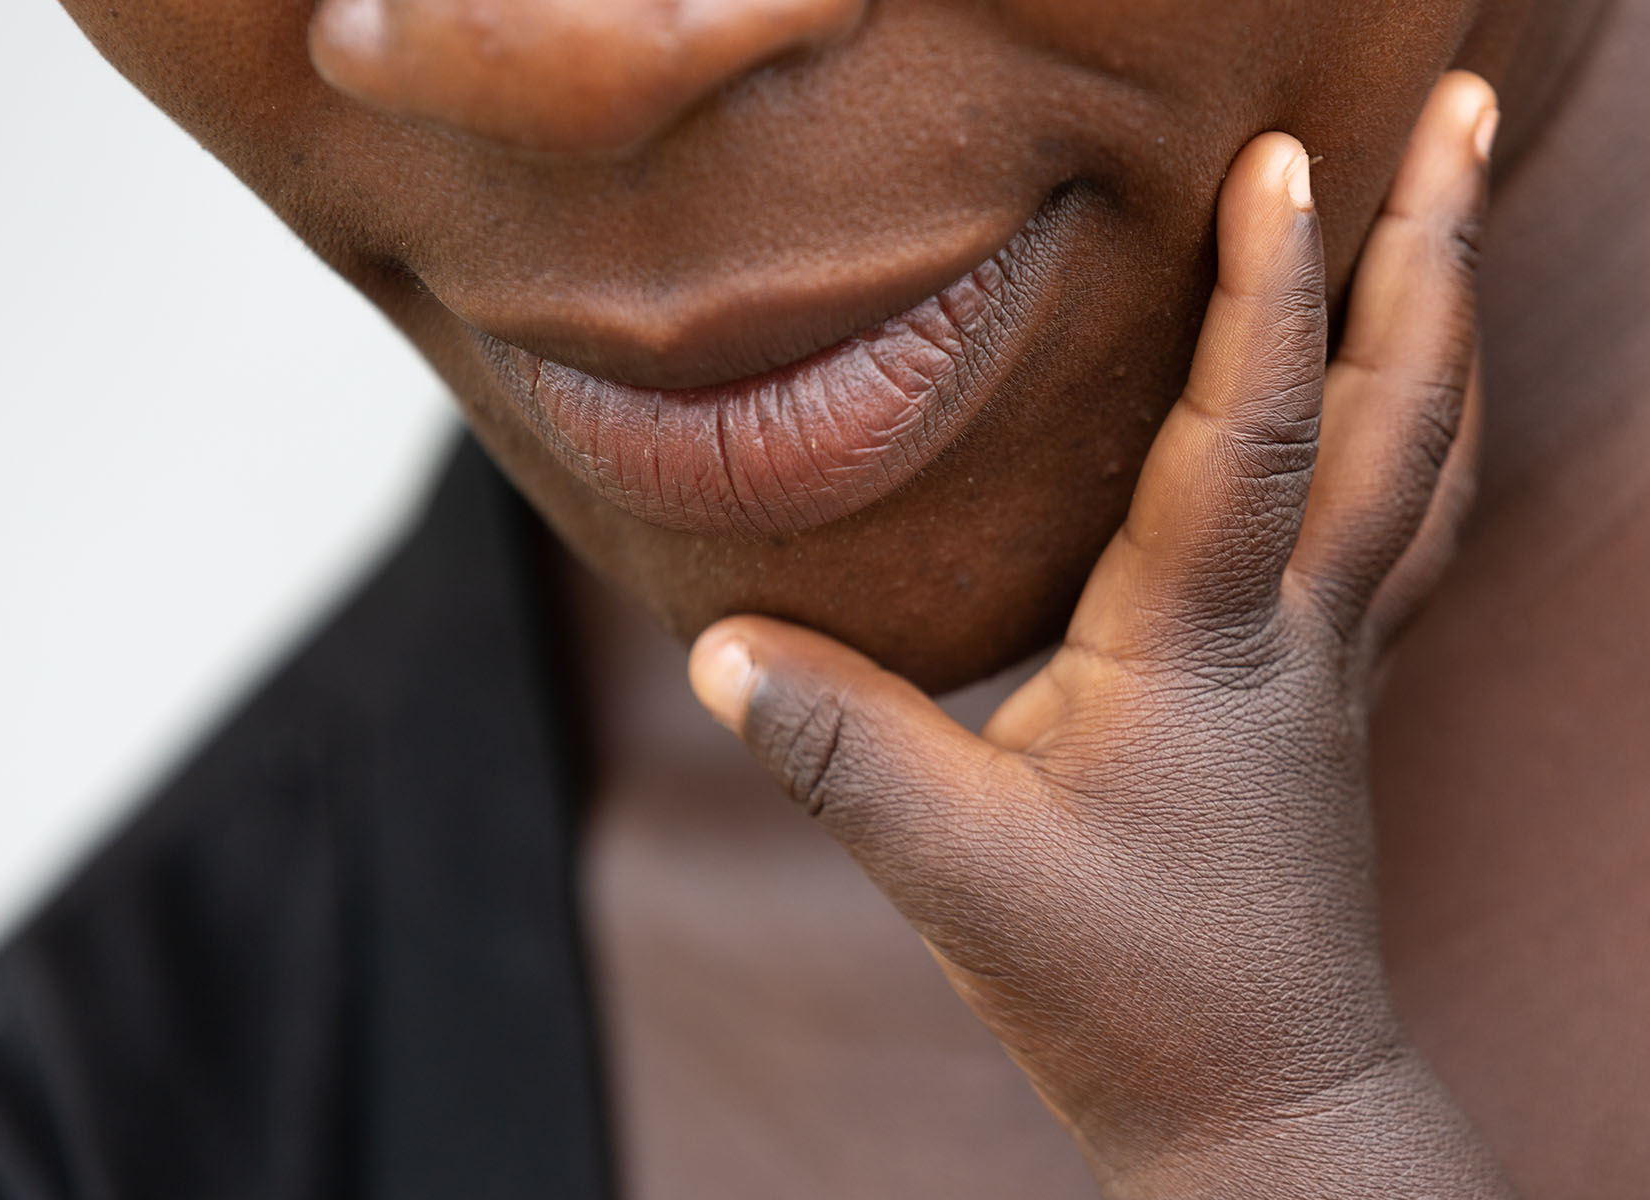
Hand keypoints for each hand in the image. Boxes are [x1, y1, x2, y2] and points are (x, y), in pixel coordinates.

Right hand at [688, 73, 1512, 1196]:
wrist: (1260, 1101)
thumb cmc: (1124, 991)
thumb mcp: (954, 871)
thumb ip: (836, 746)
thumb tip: (715, 648)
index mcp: (1202, 650)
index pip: (1248, 438)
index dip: (1271, 293)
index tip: (1285, 157)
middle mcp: (1298, 632)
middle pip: (1403, 413)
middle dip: (1434, 246)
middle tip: (1457, 103)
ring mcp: (1338, 658)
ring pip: (1431, 459)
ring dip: (1450, 315)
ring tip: (1457, 199)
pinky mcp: (1335, 687)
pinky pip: (1411, 521)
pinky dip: (1430, 421)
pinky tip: (1417, 384)